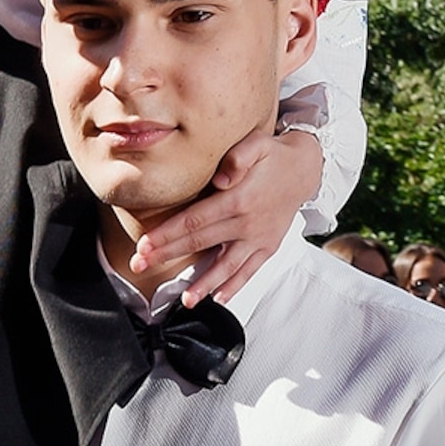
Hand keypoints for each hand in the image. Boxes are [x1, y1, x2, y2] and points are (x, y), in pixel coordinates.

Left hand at [132, 128, 320, 304]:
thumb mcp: (258, 144)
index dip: (167, 233)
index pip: (194, 219)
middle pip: (200, 243)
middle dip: (167, 256)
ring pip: (226, 265)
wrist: (305, 169)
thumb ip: (238, 157)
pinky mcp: (268, 247)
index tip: (143, 245)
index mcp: (238, 199)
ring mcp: (259, 238)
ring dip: (204, 283)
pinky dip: (235, 285)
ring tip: (185, 301)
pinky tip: (219, 298)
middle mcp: (247, 223)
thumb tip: (222, 177)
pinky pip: (249, 270)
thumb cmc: (272, 155)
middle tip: (139, 266)